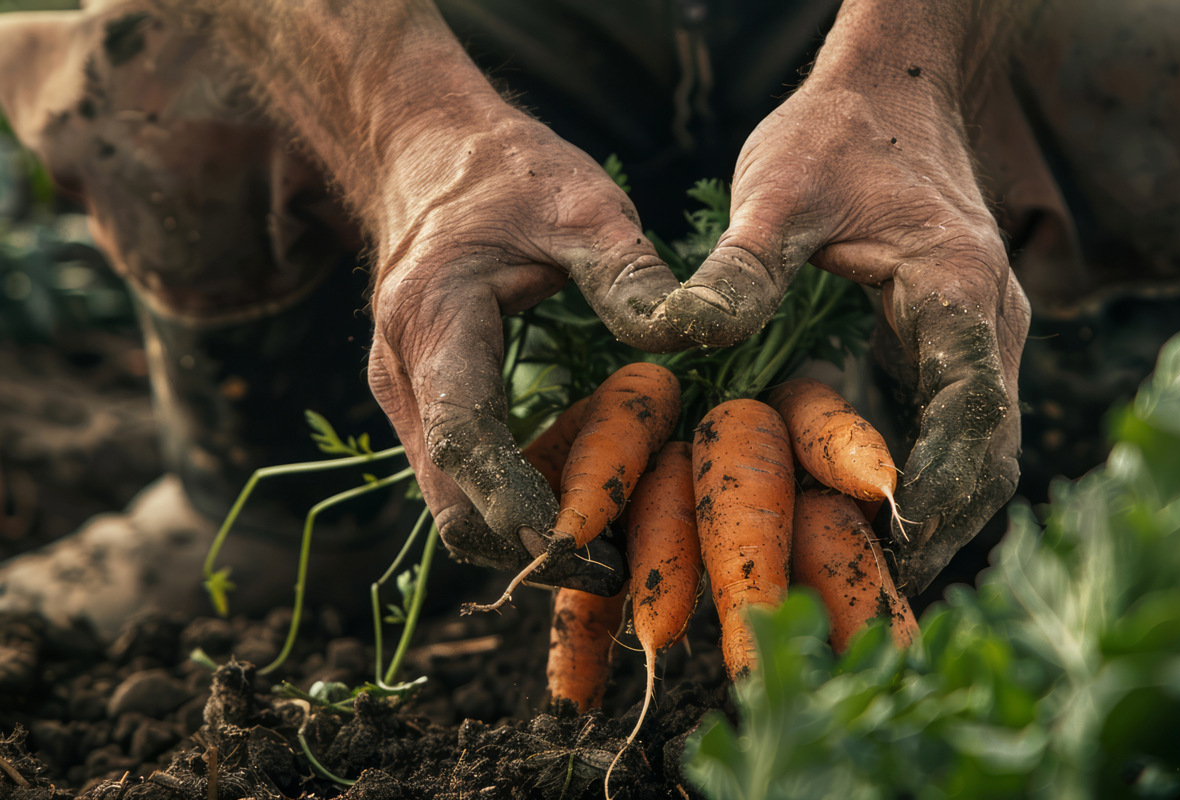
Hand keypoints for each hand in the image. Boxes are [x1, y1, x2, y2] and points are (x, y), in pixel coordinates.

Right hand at [366, 99, 690, 593]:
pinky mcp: (425, 399)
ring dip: (520, 530)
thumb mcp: (578, 202)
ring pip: (451, 498)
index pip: (467, 439)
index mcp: (435, 321)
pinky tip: (576, 492)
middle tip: (613, 563)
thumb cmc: (503, 172)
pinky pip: (460, 474)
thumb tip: (689, 338)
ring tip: (608, 538)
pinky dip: (511, 499)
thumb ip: (628, 272)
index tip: (576, 547)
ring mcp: (407, 392)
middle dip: (523, 544)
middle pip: (449, 497)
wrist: (424, 152)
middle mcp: (405, 372)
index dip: (516, 503)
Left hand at [662, 25, 1029, 594]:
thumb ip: (741, 267)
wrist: (891, 86)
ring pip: (974, 448)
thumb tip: (682, 336)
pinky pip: (949, 424)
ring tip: (861, 574)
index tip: (882, 558)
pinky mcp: (950, 335)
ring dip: (930, 514)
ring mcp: (976, 333)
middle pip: (986, 456)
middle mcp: (988, 323)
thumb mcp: (779, 189)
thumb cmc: (837, 131)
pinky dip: (917, 475)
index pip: (969, 424)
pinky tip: (859, 509)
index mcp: (958, 293)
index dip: (933, 501)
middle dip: (936, 530)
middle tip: (867, 596)